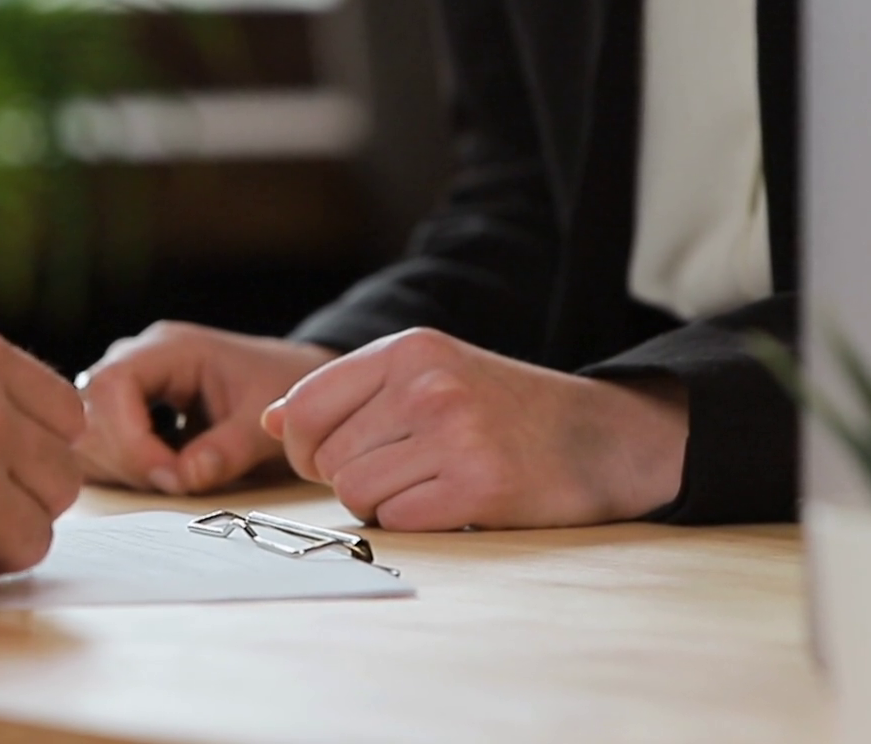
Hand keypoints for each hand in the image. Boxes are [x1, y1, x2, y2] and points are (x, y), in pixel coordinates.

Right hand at [76, 322, 335, 494]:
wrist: (290, 378)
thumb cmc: (280, 386)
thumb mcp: (264, 420)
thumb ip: (227, 450)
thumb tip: (184, 477)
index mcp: (170, 347)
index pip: (114, 385)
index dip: (130, 438)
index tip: (168, 476)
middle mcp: (137, 359)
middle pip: (91, 410)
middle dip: (125, 458)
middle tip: (173, 484)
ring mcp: (128, 385)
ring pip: (88, 431)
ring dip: (121, 467)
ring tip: (171, 479)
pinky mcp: (127, 411)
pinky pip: (101, 444)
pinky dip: (122, 469)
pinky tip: (160, 474)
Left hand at [261, 328, 686, 529]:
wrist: (602, 436)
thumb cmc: (503, 407)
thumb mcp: (429, 375)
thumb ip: (349, 393)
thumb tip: (267, 420)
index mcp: (410, 349)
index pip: (304, 404)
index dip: (300, 443)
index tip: (327, 455)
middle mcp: (428, 385)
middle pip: (325, 456)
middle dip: (347, 475)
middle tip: (400, 470)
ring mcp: (455, 434)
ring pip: (354, 492)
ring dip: (381, 501)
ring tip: (427, 482)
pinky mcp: (478, 487)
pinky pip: (397, 520)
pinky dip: (415, 521)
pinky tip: (451, 501)